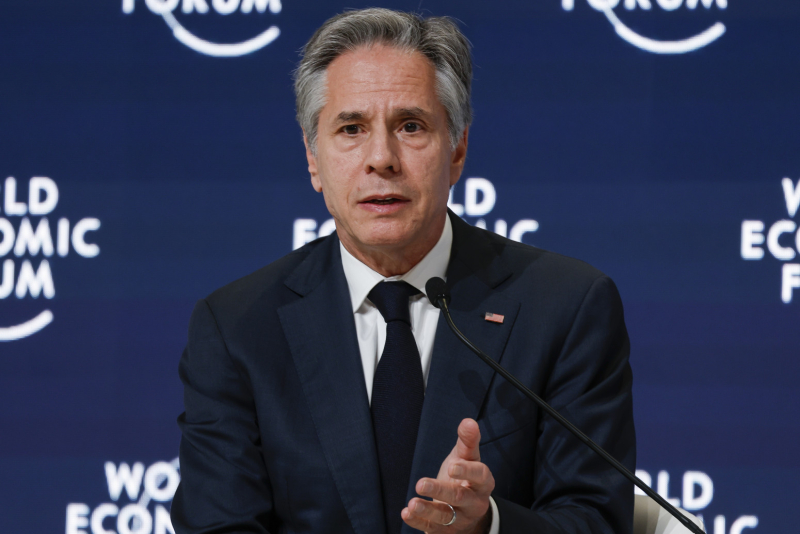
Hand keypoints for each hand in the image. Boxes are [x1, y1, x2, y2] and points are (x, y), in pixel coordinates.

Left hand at [402, 418, 494, 533]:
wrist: (465, 512)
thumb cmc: (464, 477)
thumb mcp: (467, 458)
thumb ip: (467, 441)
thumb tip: (469, 421)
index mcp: (483, 482)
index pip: (480, 475)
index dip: (467, 471)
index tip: (451, 466)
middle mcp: (474, 502)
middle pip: (460, 497)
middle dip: (441, 491)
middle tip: (421, 484)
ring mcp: (460, 519)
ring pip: (445, 517)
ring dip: (428, 510)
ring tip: (412, 503)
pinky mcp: (445, 531)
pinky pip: (432, 528)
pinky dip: (418, 521)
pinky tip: (406, 512)